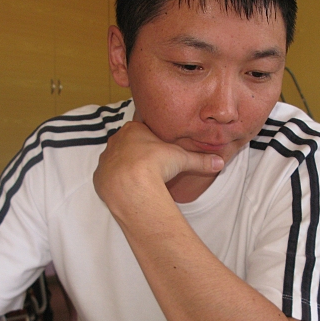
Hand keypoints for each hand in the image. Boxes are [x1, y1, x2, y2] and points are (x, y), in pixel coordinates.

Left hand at [93, 121, 222, 208]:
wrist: (131, 185)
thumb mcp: (182, 159)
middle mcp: (116, 141)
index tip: (158, 151)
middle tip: (151, 167)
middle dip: (138, 154)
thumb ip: (200, 160)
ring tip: (140, 180)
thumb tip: (220, 162)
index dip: (151, 141)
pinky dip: (116, 183)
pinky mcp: (99, 177)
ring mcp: (105, 159)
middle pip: (127, 145)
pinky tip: (128, 189)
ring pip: (116, 160)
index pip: (142, 131)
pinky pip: (108, 177)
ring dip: (126, 168)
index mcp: (133, 130)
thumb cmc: (155, 165)